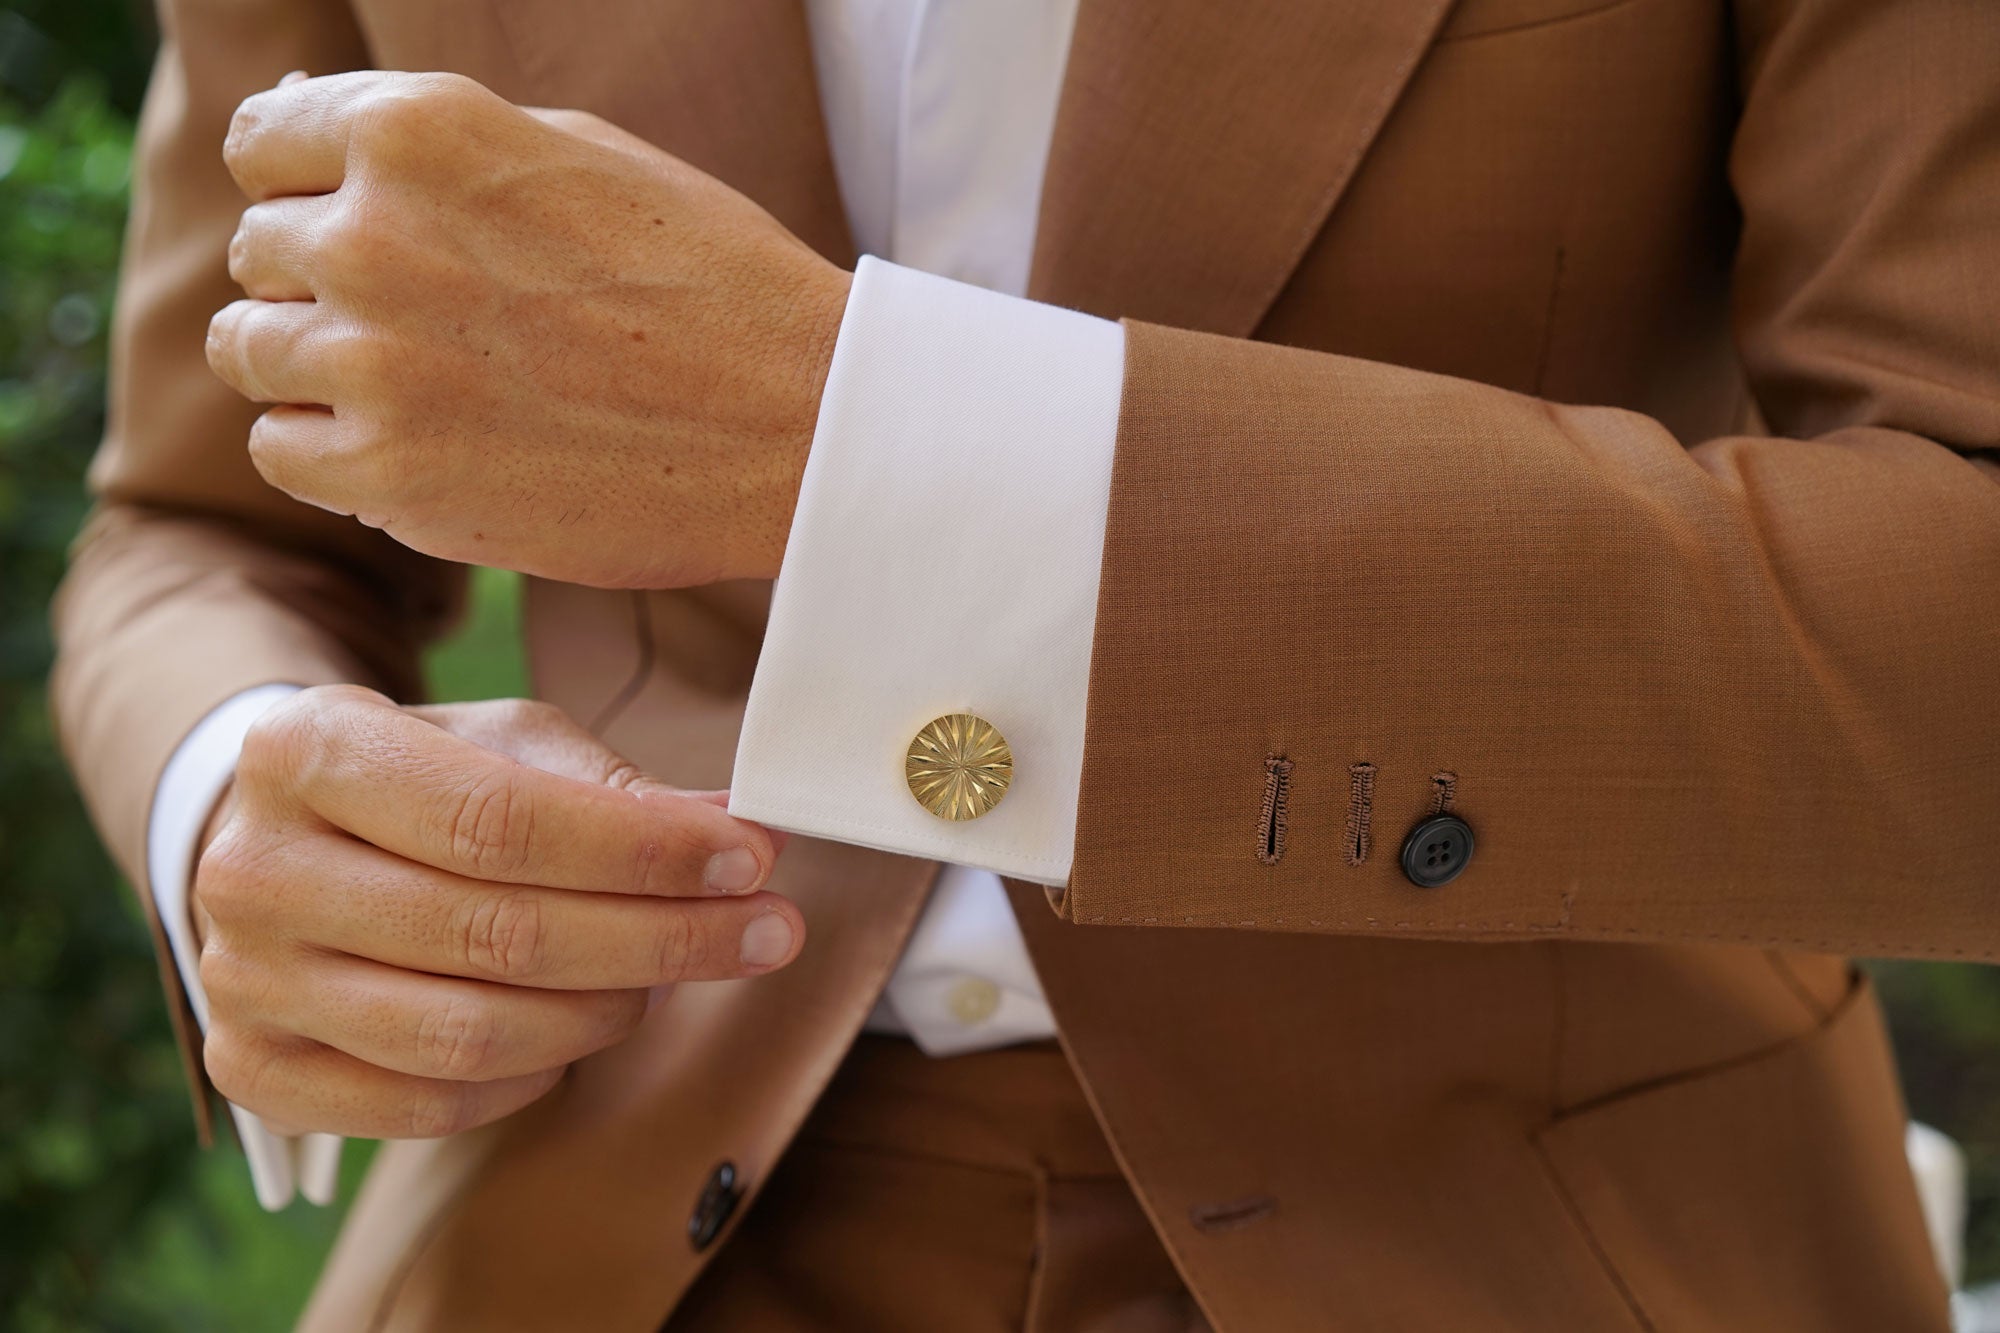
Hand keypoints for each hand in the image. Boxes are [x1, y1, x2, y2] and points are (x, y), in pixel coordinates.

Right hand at [192, 688, 801, 1138]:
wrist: (282, 838)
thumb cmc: (420, 780)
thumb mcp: (504, 742)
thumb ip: (615, 788)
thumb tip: (735, 833)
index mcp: (308, 749)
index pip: (499, 820)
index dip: (642, 851)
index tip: (752, 859)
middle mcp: (253, 869)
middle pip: (497, 933)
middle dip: (662, 937)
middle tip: (767, 930)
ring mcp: (243, 980)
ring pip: (470, 1033)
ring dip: (608, 1012)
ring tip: (673, 977)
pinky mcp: (254, 1070)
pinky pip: (429, 1106)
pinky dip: (531, 1077)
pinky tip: (581, 1032)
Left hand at [205, 71, 850, 588]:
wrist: (800, 425)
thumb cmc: (710, 282)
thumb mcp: (578, 154)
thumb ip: (435, 143)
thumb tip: (308, 130)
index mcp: (419, 130)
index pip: (264, 141)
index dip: (307, 186)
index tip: (361, 228)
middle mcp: (374, 234)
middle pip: (261, 250)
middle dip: (322, 281)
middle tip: (427, 325)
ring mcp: (374, 360)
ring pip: (251, 349)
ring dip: (316, 368)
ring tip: (417, 388)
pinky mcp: (390, 474)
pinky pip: (281, 451)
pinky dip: (330, 452)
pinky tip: (413, 446)